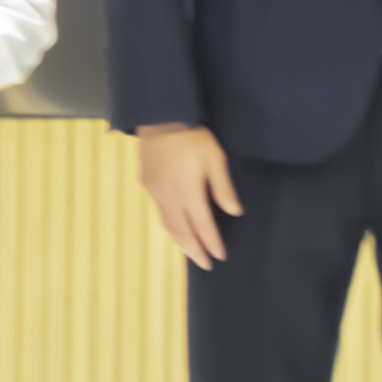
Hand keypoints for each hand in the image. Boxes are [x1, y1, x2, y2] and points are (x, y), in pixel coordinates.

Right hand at [135, 123, 237, 268]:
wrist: (159, 117)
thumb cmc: (191, 136)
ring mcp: (155, 191)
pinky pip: (159, 211)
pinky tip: (175, 227)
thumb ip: (223, 187)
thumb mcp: (215, 158)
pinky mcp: (147, 183)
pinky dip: (170, 225)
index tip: (220, 257)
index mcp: (188, 192)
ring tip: (190, 251)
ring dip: (180, 241)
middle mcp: (169, 196)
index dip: (212, 243)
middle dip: (194, 250)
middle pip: (182, 231)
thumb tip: (234, 211)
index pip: (203, 226)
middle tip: (205, 265)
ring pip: (168, 224)